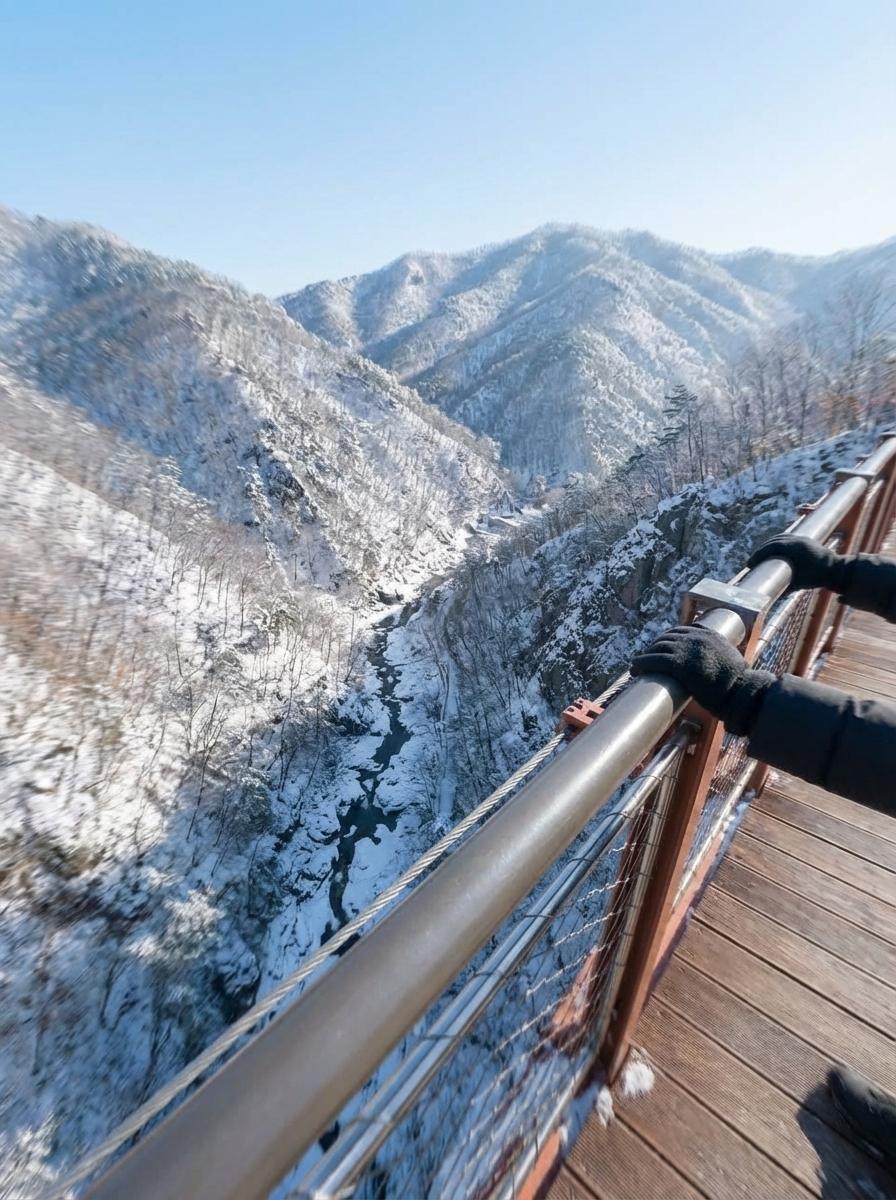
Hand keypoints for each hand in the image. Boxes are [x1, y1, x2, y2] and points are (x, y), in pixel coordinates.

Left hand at [630, 625, 772, 735]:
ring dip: (645, 656)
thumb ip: (719, 655)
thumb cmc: (738, 685)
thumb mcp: (730, 660)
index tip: (661, 648)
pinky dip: (641, 663)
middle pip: (667, 637)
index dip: (668, 639)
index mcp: (710, 633)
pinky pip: (653, 660)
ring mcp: (687, 648)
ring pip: (658, 647)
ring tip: (637, 666)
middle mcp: (696, 637)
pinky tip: (634, 669)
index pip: (682, 630)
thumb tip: (715, 666)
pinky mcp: (679, 663)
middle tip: (646, 658)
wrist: (741, 693)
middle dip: (655, 647)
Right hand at [747, 534, 844, 591]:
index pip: (771, 547)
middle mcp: (797, 540)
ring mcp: (801, 538)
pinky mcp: (804, 539)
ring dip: (768, 545)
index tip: (750, 564)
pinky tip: (773, 551)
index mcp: (795, 548)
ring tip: (760, 556)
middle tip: (753, 561)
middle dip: (761, 550)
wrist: (836, 570)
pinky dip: (777, 543)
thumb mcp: (800, 583)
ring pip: (779, 537)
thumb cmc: (818, 578)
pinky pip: (787, 538)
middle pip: (773, 541)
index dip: (758, 555)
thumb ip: (785, 588)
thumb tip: (770, 598)